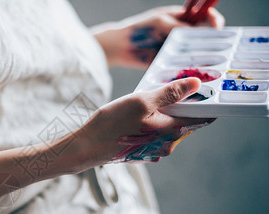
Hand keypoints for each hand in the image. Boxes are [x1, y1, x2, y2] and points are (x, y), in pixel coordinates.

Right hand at [71, 77, 212, 167]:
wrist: (86, 147)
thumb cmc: (111, 124)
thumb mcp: (140, 101)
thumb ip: (170, 93)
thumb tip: (195, 84)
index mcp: (171, 133)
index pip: (202, 117)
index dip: (205, 101)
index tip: (204, 88)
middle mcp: (166, 145)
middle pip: (184, 121)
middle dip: (180, 105)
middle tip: (168, 88)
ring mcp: (153, 150)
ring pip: (167, 127)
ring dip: (163, 114)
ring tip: (147, 101)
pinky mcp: (142, 152)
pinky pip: (154, 134)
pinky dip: (151, 123)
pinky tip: (136, 116)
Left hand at [93, 5, 224, 68]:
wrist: (120, 47)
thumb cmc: (138, 29)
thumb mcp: (160, 23)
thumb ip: (178, 26)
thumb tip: (198, 30)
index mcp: (181, 18)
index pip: (204, 17)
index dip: (213, 20)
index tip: (217, 27)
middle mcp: (181, 34)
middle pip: (203, 37)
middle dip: (211, 41)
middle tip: (217, 47)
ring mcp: (176, 49)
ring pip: (196, 53)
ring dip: (202, 58)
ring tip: (207, 61)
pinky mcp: (170, 64)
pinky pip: (183, 66)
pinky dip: (189, 70)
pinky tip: (193, 72)